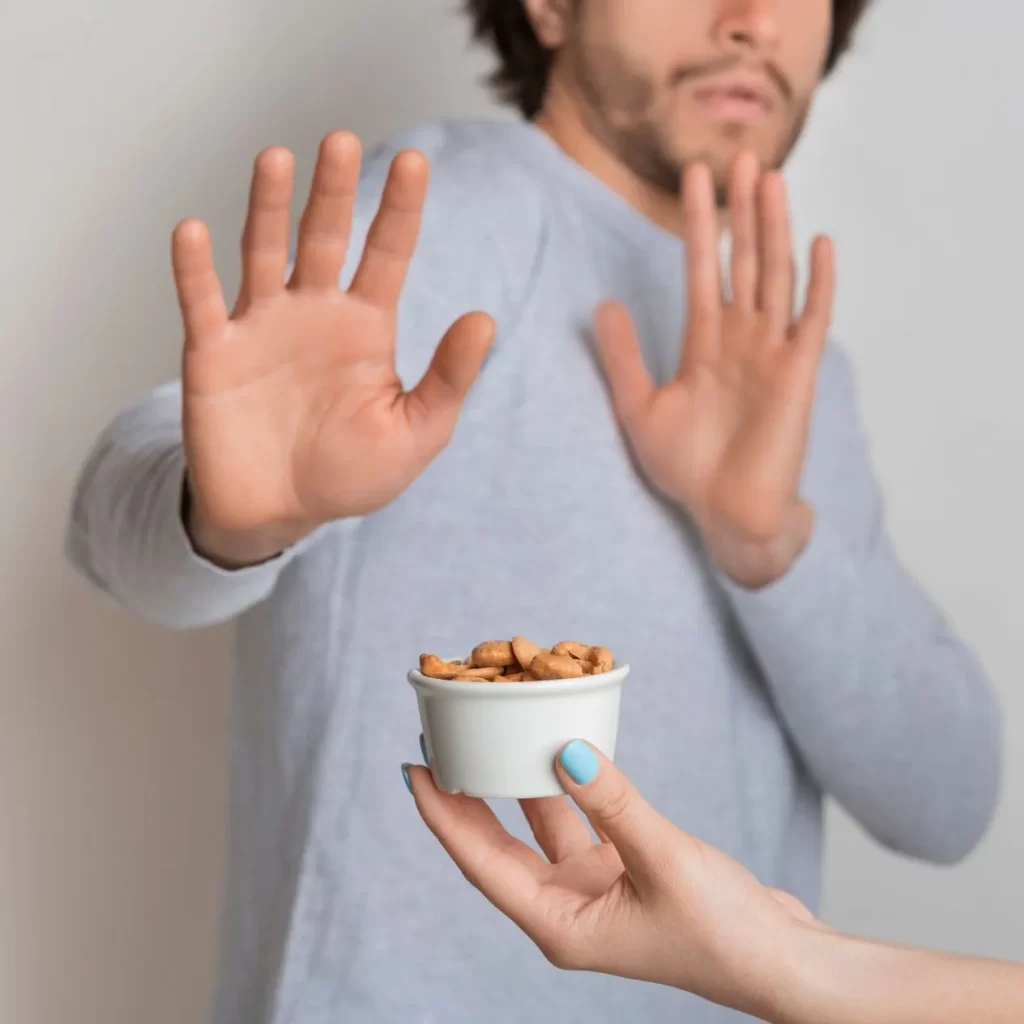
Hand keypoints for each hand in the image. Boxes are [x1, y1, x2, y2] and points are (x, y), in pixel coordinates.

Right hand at [172, 132, 493, 565]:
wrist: (279, 513)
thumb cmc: (351, 474)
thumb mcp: (416, 433)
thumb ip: (449, 378)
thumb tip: (485, 319)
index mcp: (366, 326)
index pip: (387, 254)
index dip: (400, 209)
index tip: (416, 162)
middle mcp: (314, 312)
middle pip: (325, 236)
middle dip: (334, 191)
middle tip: (343, 141)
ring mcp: (262, 326)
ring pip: (263, 252)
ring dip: (267, 208)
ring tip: (276, 159)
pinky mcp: (214, 353)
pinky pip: (200, 303)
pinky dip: (194, 269)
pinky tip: (193, 231)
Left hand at [407, 742, 815, 1019]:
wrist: (780, 960)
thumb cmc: (724, 931)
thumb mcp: (663, 859)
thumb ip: (611, 802)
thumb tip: (562, 750)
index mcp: (560, 926)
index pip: (482, 864)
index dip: (444, 816)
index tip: (415, 769)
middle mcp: (567, 911)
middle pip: (497, 847)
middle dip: (464, 799)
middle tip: (437, 746)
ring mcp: (593, 893)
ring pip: (537, 831)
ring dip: (514, 788)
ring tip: (488, 739)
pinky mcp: (620, 874)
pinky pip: (577, 823)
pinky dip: (564, 790)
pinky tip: (555, 754)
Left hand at [594, 153, 834, 587]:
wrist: (724, 514)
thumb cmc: (686, 469)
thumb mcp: (639, 407)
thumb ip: (623, 357)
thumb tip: (601, 305)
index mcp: (705, 343)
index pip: (702, 269)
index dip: (698, 224)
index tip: (695, 177)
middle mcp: (741, 338)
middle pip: (744, 260)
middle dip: (742, 210)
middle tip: (743, 156)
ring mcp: (772, 352)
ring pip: (775, 276)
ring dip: (775, 228)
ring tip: (771, 179)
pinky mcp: (798, 374)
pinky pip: (811, 320)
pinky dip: (817, 283)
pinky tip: (819, 242)